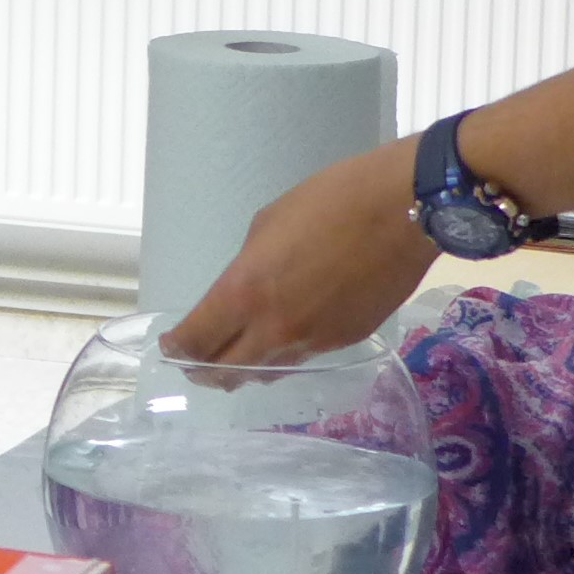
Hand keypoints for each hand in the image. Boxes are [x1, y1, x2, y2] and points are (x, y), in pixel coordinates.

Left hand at [163, 138, 437, 366]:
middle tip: (195, 362)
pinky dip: (286, 355)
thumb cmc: (329, 201)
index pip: (197, 341)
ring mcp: (314, 342)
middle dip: (204, 370)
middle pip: (226, 372)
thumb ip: (247, 271)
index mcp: (245, 293)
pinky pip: (304, 358)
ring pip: (268, 372)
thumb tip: (245, 296)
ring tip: (236, 359)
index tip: (170, 345)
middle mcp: (275, 329)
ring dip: (246, 369)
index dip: (177, 348)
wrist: (403, 210)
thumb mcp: (266, 226)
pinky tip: (285, 339)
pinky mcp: (346, 342)